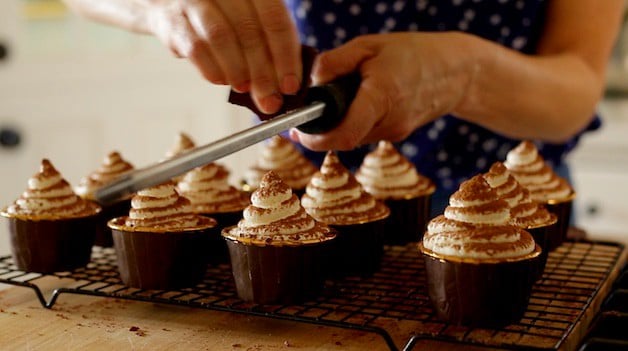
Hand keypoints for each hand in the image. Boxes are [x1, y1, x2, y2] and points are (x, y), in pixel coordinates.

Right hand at [147, 0, 301, 113]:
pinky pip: (196, 49)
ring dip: (238, 71)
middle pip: (249, 31)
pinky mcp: (172, 18)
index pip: (274, 19)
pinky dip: (213, 70)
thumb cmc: (220, 12)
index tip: (290, 85)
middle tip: (270, 99)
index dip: (285, 56)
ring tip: (245, 87)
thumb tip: (285, 83)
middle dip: (263, 72)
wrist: (169, 1)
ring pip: (222, 38)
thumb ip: (268, 42)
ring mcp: (195, 0)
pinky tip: (223, 80)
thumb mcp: (249, 16)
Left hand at [290, 32, 476, 150]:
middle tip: (309, 113)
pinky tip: (359, 100)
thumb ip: (336, 63)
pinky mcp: (397, 134)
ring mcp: (395, 133)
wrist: (456, 72)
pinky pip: (366, 132)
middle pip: (343, 139)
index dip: (316, 140)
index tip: (299, 132)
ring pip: (353, 137)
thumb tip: (312, 84)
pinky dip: (354, 120)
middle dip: (322, 130)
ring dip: (338, 124)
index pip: (343, 135)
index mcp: (381, 98)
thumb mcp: (369, 45)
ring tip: (340, 96)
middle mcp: (389, 123)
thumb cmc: (412, 53)